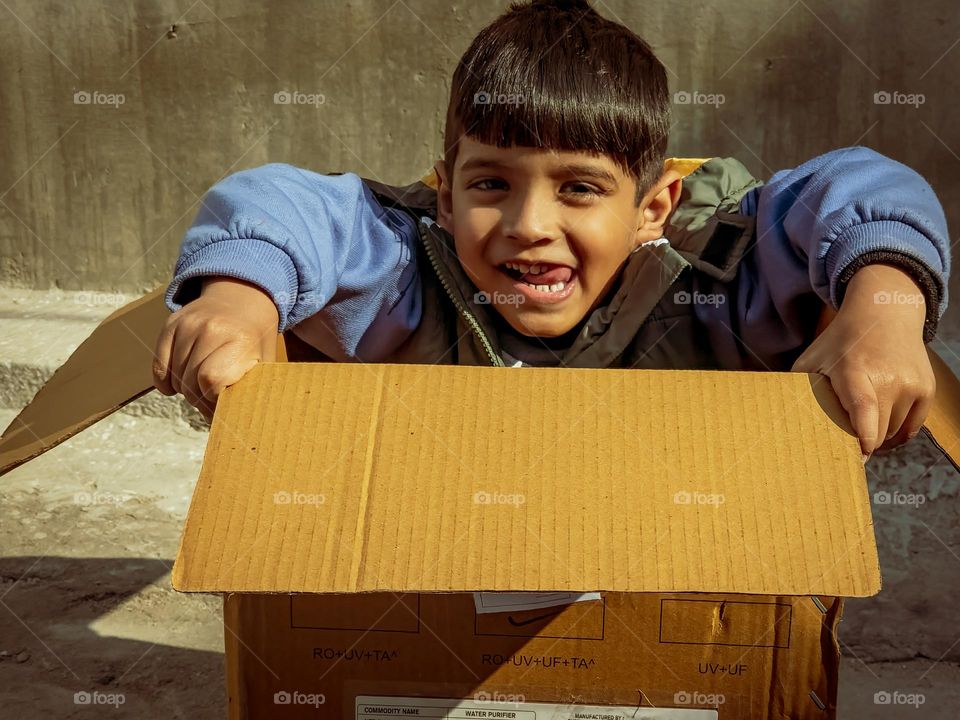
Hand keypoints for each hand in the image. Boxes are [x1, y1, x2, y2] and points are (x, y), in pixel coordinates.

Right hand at [153, 277, 280, 421]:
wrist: (242, 299)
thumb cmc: (254, 340)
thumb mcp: (262, 362)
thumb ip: (249, 389)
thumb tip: (230, 425)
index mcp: (240, 341)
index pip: (212, 379)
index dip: (212, 400)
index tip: (220, 408)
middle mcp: (212, 329)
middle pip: (191, 381)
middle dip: (199, 400)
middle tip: (210, 403)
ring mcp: (189, 324)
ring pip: (174, 376)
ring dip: (184, 391)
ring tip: (200, 389)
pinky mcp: (172, 323)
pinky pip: (159, 365)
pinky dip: (165, 381)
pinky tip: (176, 385)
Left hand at [791, 264, 934, 455]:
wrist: (884, 313)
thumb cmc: (840, 342)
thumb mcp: (812, 359)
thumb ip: (799, 389)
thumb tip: (782, 421)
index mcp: (855, 370)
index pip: (863, 408)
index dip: (863, 437)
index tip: (859, 457)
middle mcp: (888, 378)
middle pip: (877, 431)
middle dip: (860, 441)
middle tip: (843, 441)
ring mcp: (912, 384)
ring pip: (894, 432)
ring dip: (878, 434)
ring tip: (861, 420)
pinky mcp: (926, 389)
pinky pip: (911, 427)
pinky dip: (896, 432)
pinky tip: (881, 424)